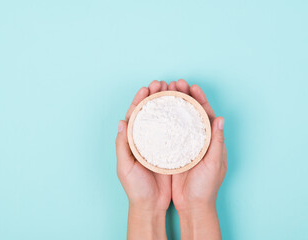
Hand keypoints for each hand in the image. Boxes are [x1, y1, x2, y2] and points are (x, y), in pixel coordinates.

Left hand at [115, 80, 171, 239]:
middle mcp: (147, 139)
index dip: (140, 100)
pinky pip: (176, 132)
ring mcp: (160, 143)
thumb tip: (121, 122)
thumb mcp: (125, 167)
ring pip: (164, 119)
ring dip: (169, 104)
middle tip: (164, 84)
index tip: (147, 87)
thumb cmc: (135, 188)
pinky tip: (186, 111)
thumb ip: (122, 145)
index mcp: (133, 140)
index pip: (135, 115)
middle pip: (151, 112)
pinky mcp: (172, 150)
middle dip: (156, 96)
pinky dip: (180, 120)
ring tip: (175, 91)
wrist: (151, 205)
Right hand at [171, 79, 226, 239]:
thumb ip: (217, 141)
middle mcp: (197, 139)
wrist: (193, 205)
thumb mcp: (214, 164)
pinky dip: (163, 121)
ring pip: (178, 120)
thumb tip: (220, 118)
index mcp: (210, 140)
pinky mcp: (173, 151)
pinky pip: (168, 132)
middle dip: (183, 96)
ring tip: (163, 92)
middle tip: (174, 83)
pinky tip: (156, 112)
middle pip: (190, 112)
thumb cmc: (206, 187)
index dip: (199, 98)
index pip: (205, 113)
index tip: (191, 86)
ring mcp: (184, 144)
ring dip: (172, 105)